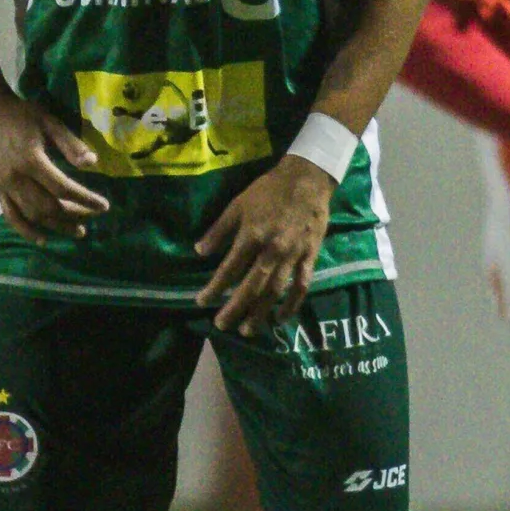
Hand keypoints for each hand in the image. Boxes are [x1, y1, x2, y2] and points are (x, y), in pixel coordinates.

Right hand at [0, 92, 110, 238]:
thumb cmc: (20, 114)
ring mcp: (4, 187)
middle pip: (49, 207)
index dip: (85, 200)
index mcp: (32, 161)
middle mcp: (17, 179)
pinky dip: (27, 231)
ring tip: (76, 231)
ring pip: (32, 215)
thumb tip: (92, 163)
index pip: (63, 188)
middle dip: (74, 215)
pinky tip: (42, 240)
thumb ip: (70, 144)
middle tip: (92, 216)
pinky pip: (12, 216)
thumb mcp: (49, 122)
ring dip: (56, 226)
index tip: (104, 206)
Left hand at [195, 156, 334, 334]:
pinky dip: (291, 305)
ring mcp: (293, 256)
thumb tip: (199, 251)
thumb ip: (218, 230)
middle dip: (235, 308)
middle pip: (252, 286)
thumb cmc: (268, 191)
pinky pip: (301, 286)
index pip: (230, 269)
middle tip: (221, 326)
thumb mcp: (237, 205)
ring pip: (275, 291)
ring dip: (260, 313)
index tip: (202, 301)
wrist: (307, 180)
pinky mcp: (310, 257)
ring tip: (247, 330)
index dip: (215, 288)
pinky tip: (280, 319)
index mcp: (252, 236)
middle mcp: (272, 250)